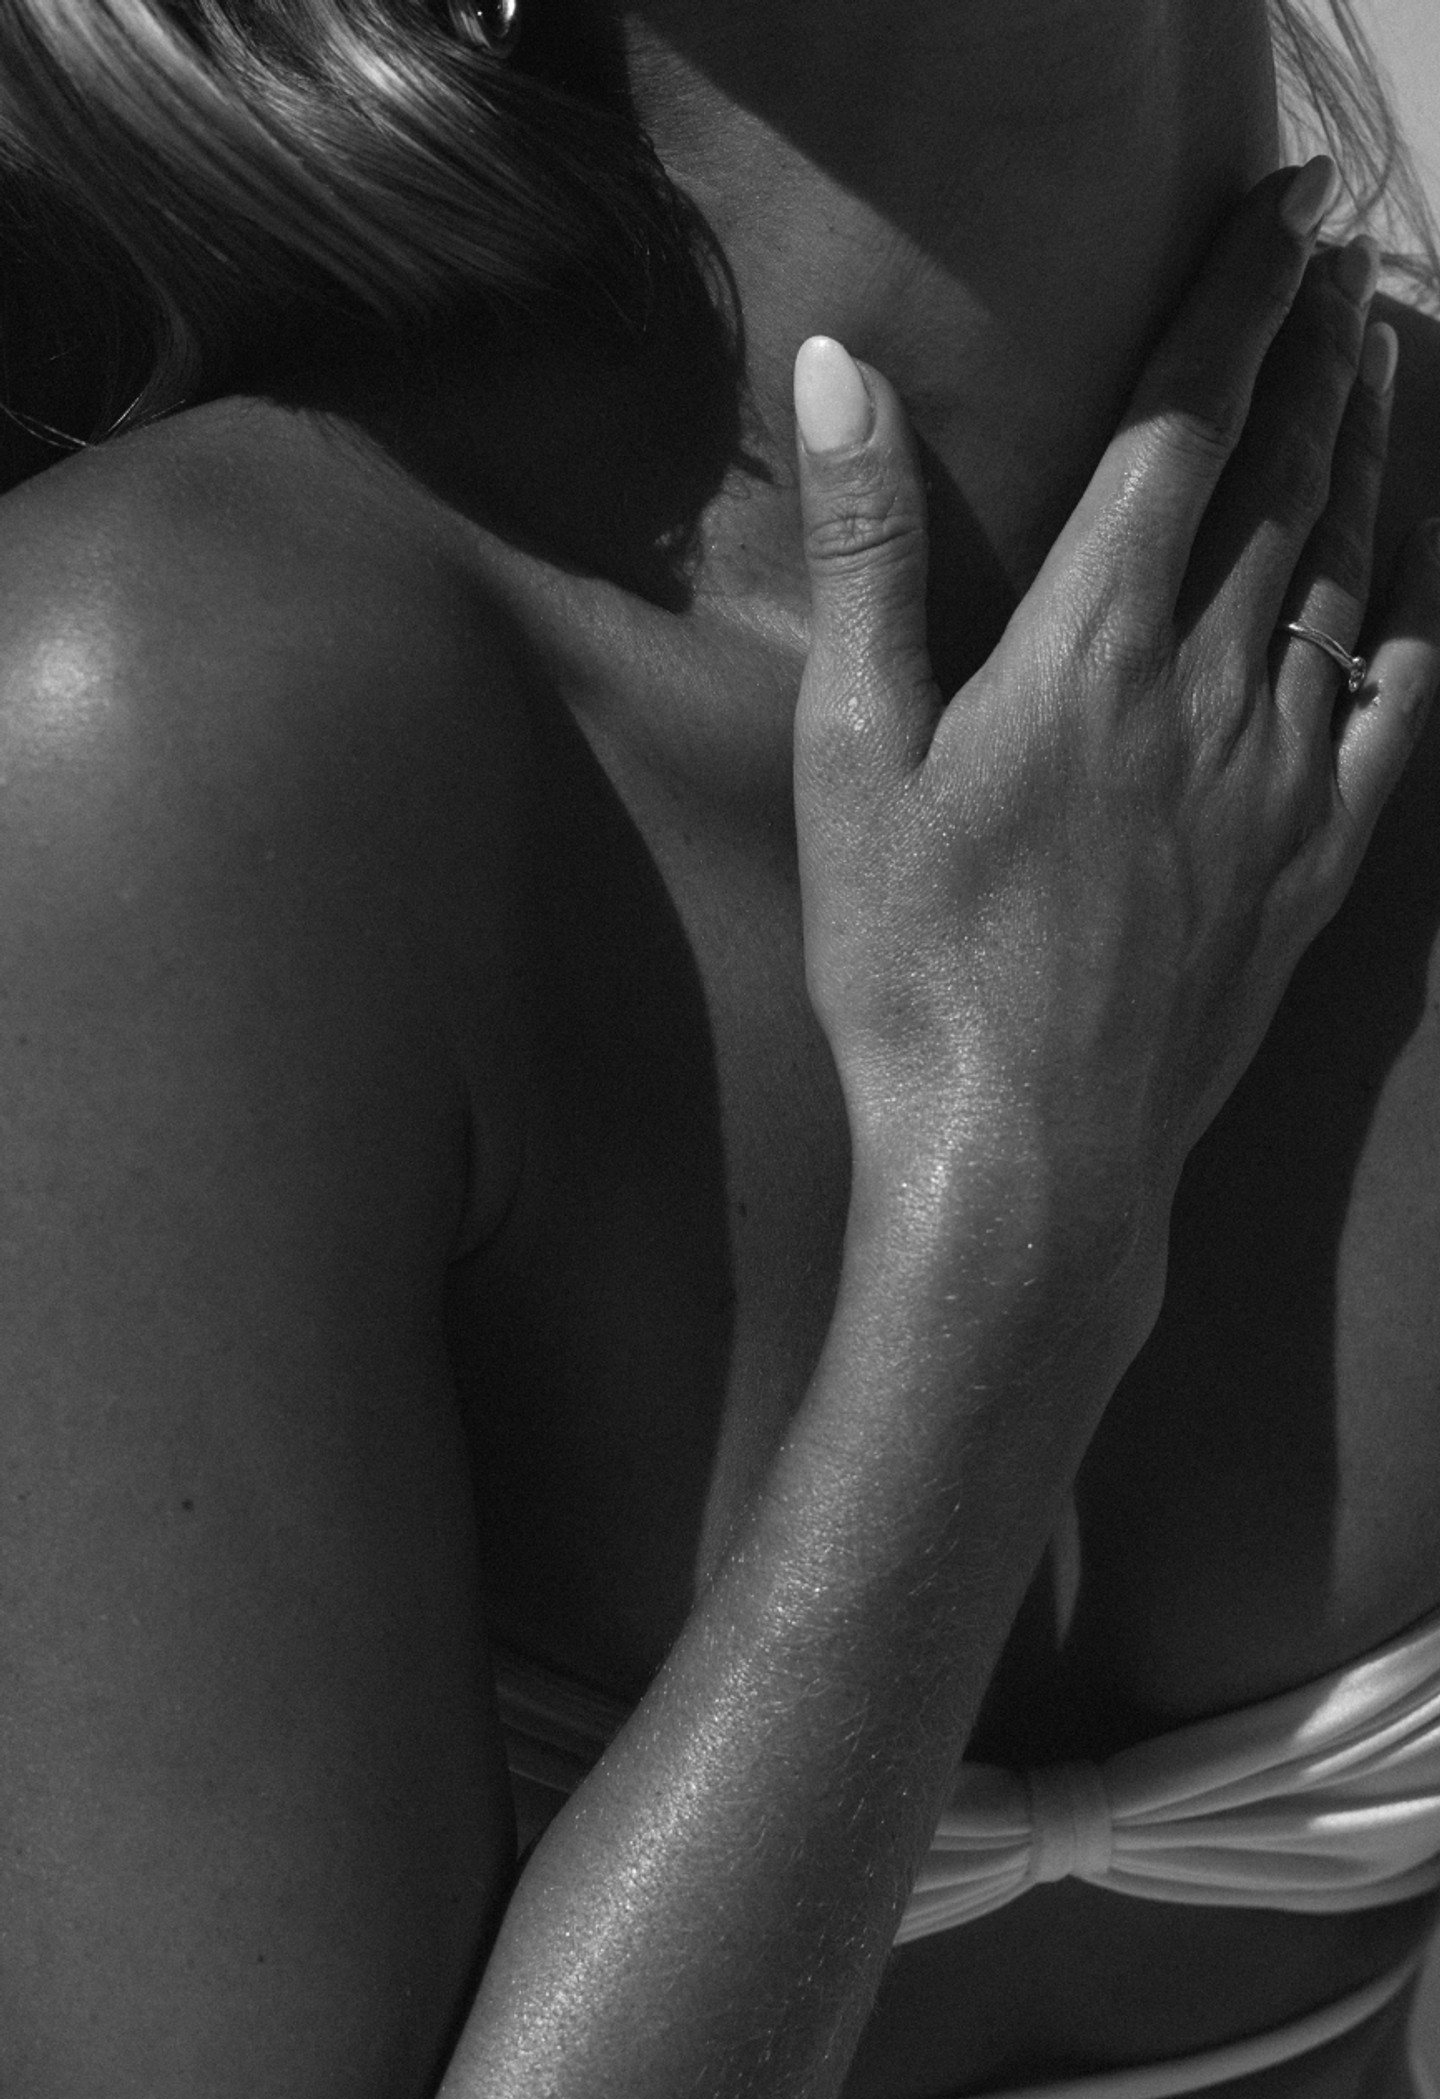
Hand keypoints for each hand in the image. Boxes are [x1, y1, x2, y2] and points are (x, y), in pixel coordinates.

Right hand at [792, 161, 1439, 1273]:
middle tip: (1354, 254)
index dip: (1242, 300)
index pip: (1186, 424)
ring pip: (1347, 579)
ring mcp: (1278, 779)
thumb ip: (866, 556)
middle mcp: (1208, 689)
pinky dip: (1409, 629)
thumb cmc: (911, 964)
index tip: (1288, 207)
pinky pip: (1391, 716)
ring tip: (1384, 368)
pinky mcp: (1310, 869)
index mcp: (1089, 646)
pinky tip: (1415, 590)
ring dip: (1367, 458)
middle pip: (1288, 479)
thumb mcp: (849, 758)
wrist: (1024, 1157)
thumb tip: (840, 369)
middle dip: (1323, 348)